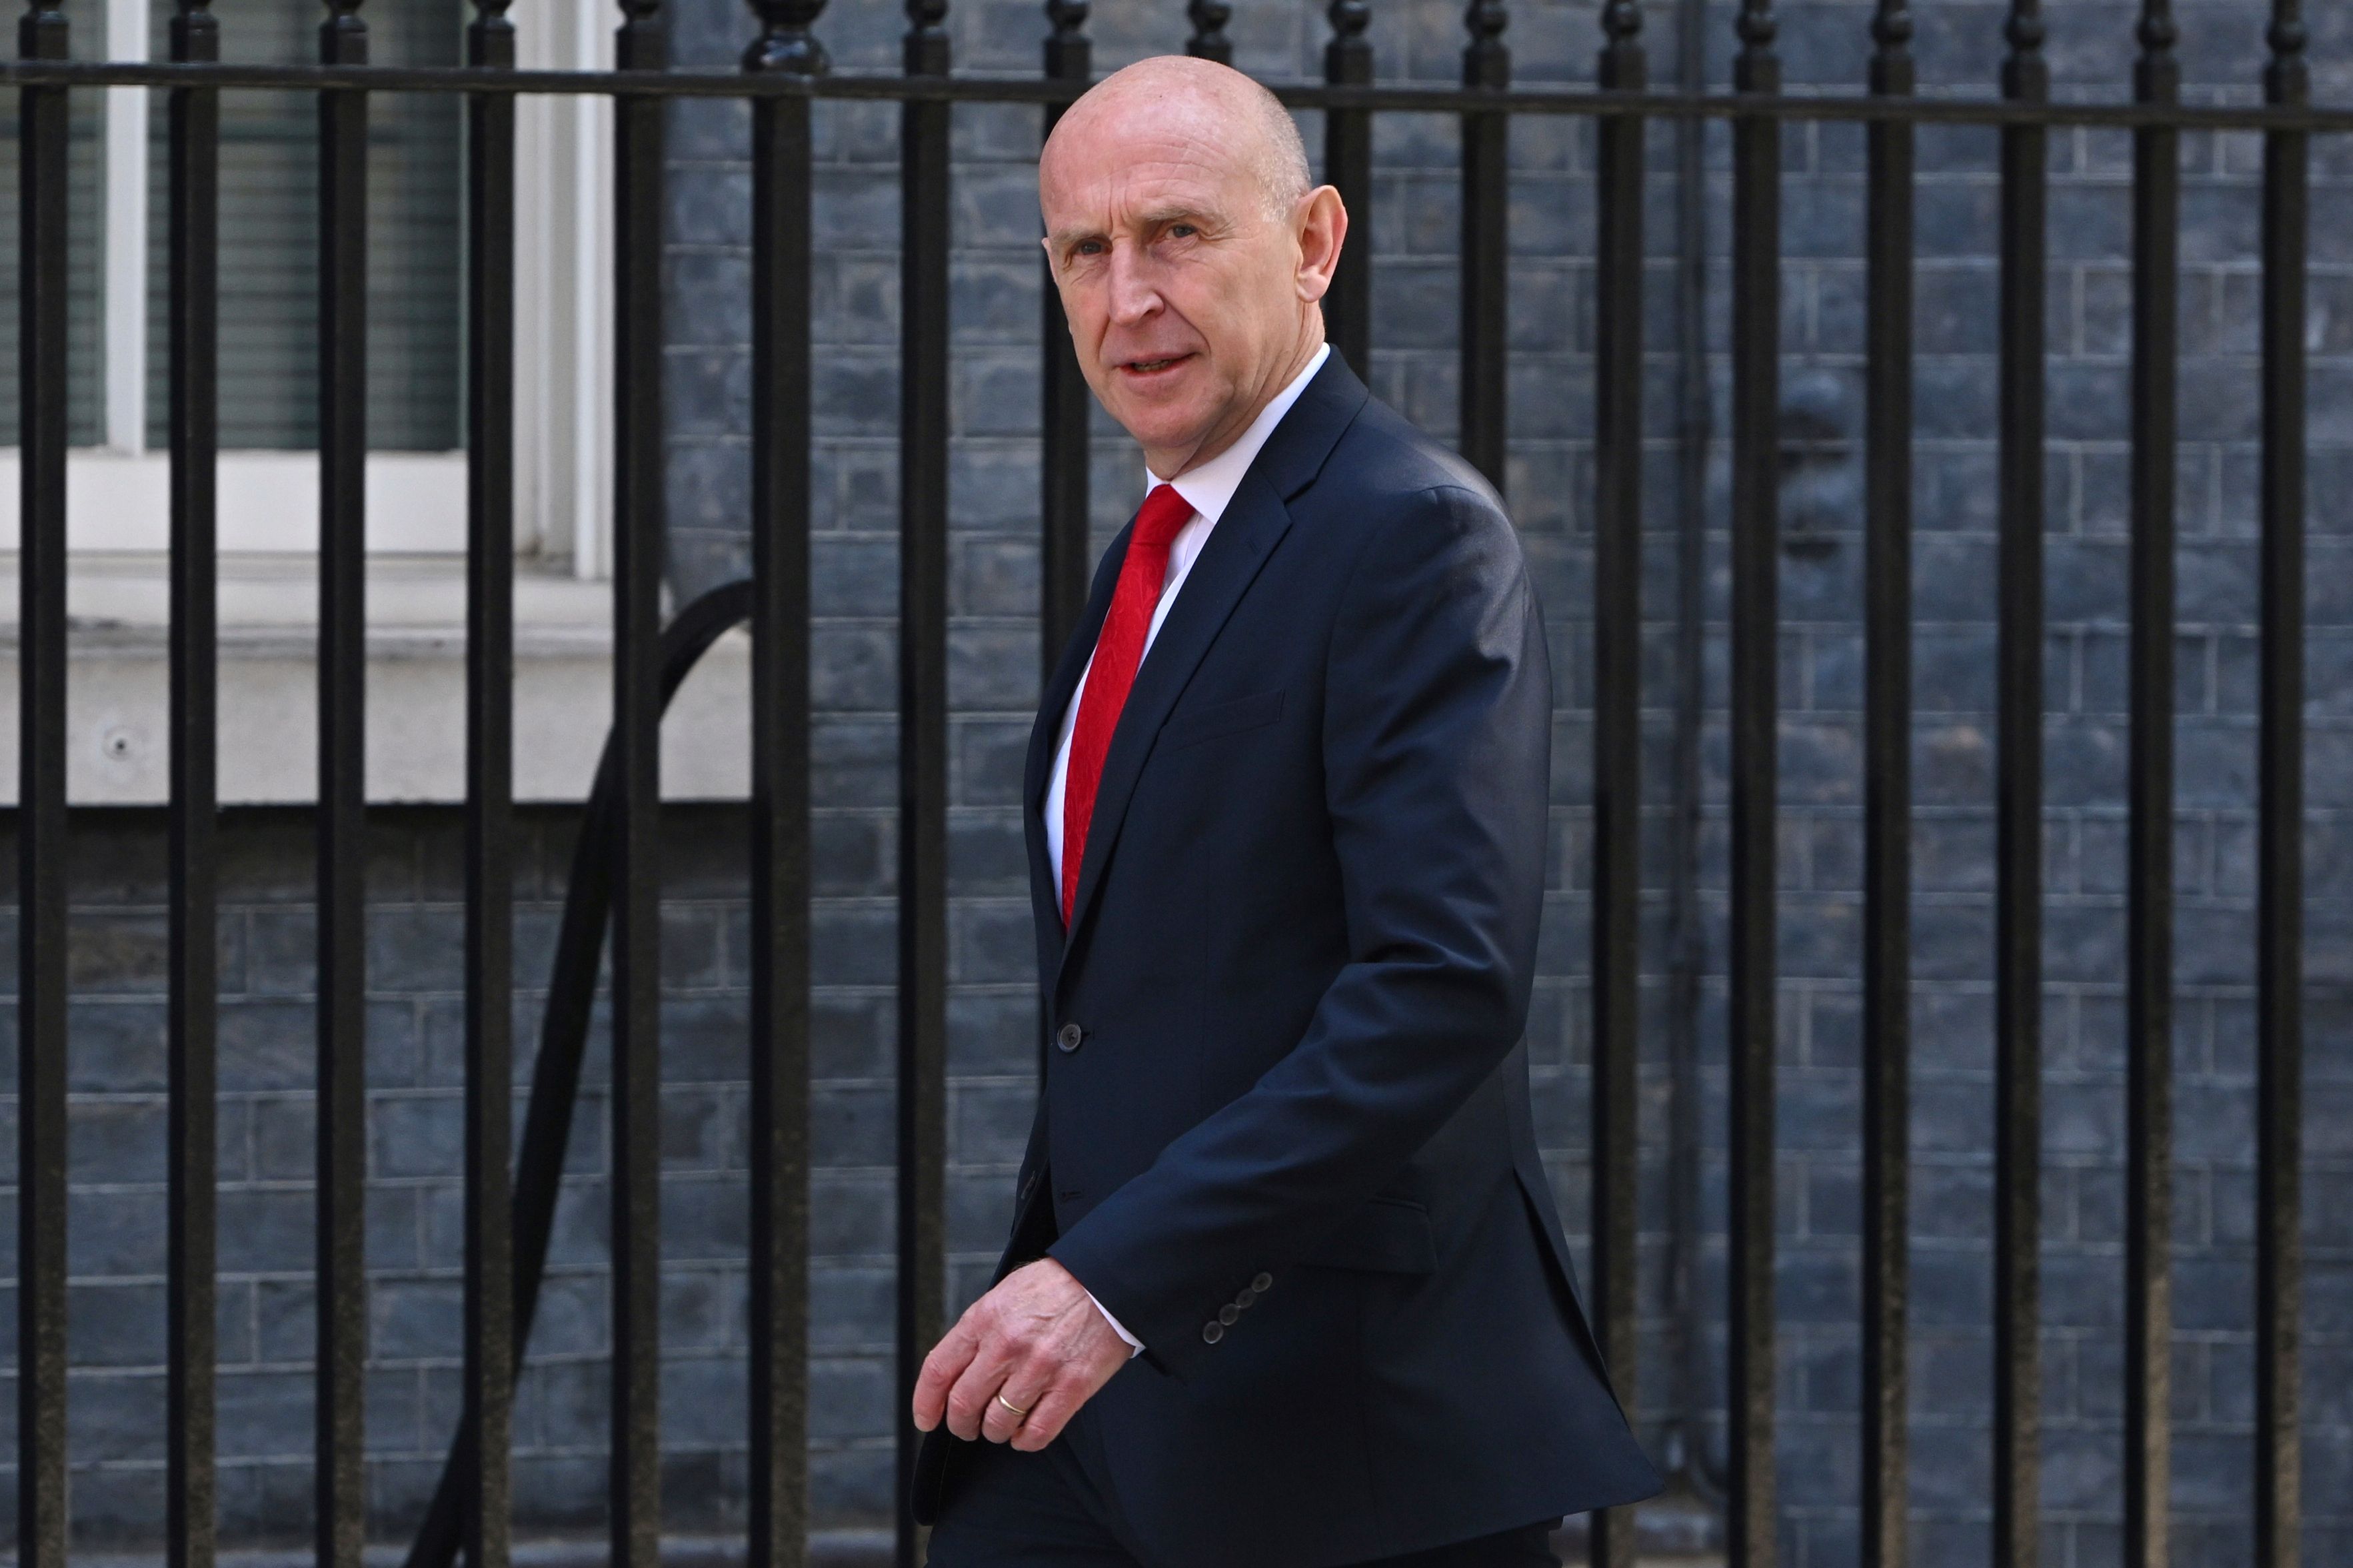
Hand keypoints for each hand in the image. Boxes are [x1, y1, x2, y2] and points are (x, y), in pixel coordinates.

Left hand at [911, 1258, 1132, 1451]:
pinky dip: (1025, 1440)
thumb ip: (979, 1331)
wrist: (1106, 1280)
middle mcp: (1007, 1345)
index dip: (926, 1403)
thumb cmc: (1056, 1285)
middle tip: (968, 1427)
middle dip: (961, 1425)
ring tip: (1002, 1425)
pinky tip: (1025, 1434)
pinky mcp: (1071, 1386)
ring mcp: (1039, 1368)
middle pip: (963, 1404)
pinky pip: (1037, 1432)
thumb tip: (957, 1370)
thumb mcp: (1004, 1294)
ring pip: (998, 1423)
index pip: (939, 1370)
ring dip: (995, 1432)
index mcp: (985, 1318)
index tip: (927, 1419)